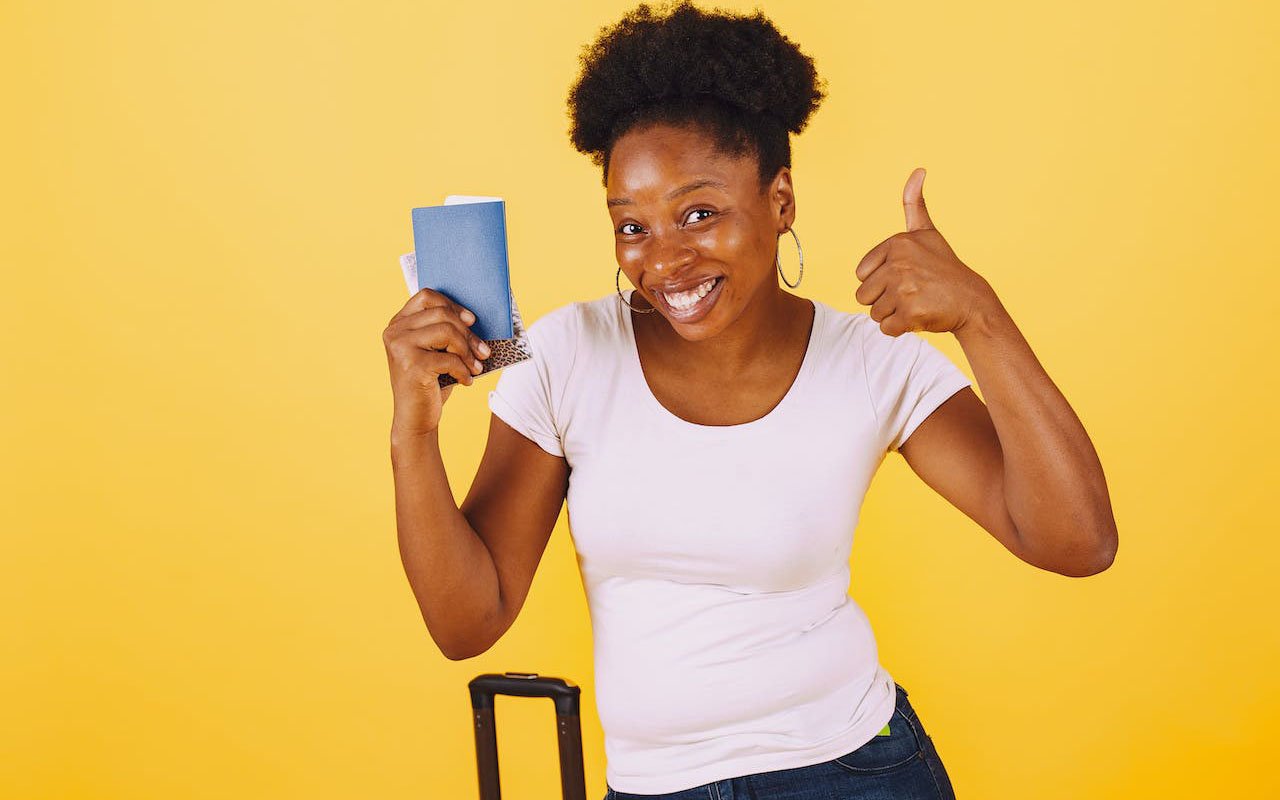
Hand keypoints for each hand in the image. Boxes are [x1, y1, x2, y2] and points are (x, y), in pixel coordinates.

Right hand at [382, 287, 491, 436]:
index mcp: (398, 323)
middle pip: (442, 314)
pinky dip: (464, 371)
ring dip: (468, 351)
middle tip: (483, 351)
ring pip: (447, 332)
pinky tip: (467, 381)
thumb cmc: (430, 382)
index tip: (471, 320)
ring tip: (476, 367)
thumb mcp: (436, 351)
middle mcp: (394, 331)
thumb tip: (475, 316)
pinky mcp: (411, 365)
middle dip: (468, 334)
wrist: (415, 419)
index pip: (427, 296)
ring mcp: (400, 347)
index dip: (453, 305)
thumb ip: (445, 330)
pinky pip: (450, 358)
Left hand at [853, 167, 994, 336]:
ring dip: (892, 314)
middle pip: (863, 296)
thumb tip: (919, 170)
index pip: (861, 274)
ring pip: (874, 313)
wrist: (971, 301)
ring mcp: (904, 289)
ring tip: (916, 303)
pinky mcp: (910, 314)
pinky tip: (919, 317)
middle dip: (884, 300)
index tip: (905, 276)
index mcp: (897, 243)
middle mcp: (898, 263)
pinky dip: (900, 328)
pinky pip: (886, 328)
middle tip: (911, 293)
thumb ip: (914, 203)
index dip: (880, 280)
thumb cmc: (944, 268)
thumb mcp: (927, 232)